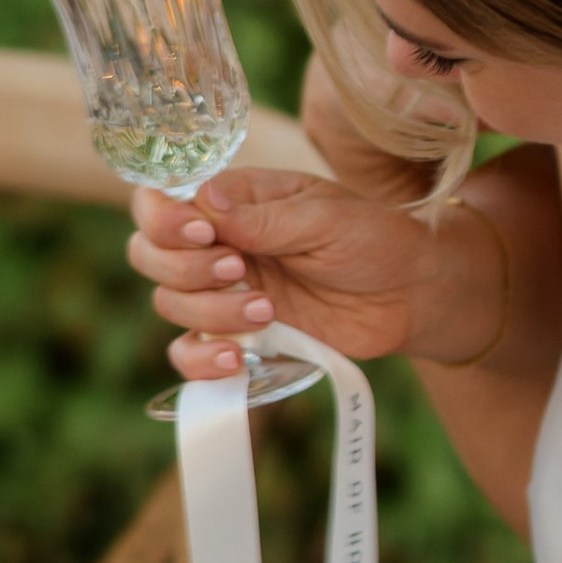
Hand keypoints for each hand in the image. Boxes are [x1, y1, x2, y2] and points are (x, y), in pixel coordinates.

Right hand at [126, 168, 499, 380]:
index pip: (159, 202)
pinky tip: (234, 359)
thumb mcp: (325, 216)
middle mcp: (215, 244)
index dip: (164, 220)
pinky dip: (200, 361)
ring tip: (266, 310)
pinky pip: (190, 354)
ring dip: (209, 312)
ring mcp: (223, 292)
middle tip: (239, 269)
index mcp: (231, 201)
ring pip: (170, 305)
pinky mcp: (239, 336)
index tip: (204, 233)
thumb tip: (204, 202)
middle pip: (149, 255)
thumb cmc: (373, 238)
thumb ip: (264, 217)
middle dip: (184, 267)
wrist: (412, 293)